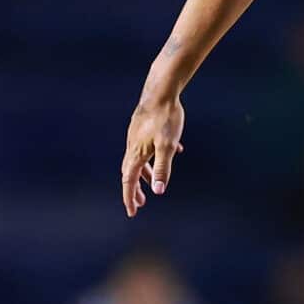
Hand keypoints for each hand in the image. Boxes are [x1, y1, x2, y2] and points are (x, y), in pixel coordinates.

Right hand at [121, 95, 184, 215]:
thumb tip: (158, 190)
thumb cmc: (165, 118)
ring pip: (139, 160)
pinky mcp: (143, 128)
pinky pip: (148, 147)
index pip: (129, 181)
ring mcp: (136, 136)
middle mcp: (132, 146)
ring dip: (145, 173)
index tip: (132, 212)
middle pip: (130, 173)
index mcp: (136, 153)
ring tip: (152, 182)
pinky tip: (175, 151)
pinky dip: (156, 155)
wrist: (161, 92)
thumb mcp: (167, 146)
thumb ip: (163, 168)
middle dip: (134, 189)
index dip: (130, 197)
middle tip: (140, 204)